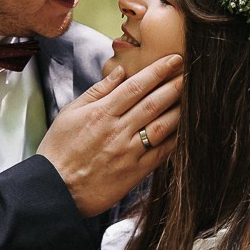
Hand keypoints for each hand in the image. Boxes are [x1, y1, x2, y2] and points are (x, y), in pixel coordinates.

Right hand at [37, 55, 182, 216]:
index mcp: (101, 113)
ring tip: (195, 98)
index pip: (136, 86)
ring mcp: (128, 152)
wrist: (55, 189)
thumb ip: (97, 91)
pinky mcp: (134, 172)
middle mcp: (117, 130)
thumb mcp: (70, 114)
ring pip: (161, 126)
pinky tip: (186, 129)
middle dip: (175, 85)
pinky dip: (175, 140)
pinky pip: (160, 153)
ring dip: (180, 110)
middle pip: (153, 103)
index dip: (158, 71)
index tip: (174, 60)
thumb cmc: (59, 150)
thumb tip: (120, 71)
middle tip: (192, 73)